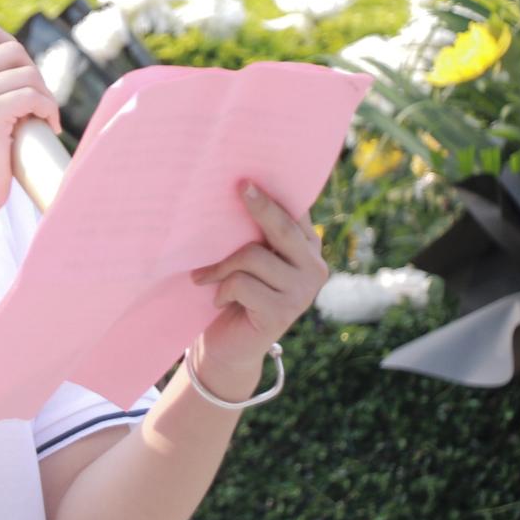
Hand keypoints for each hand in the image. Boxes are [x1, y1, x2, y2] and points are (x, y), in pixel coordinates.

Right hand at [0, 12, 60, 228]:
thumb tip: (14, 51)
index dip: (6, 42)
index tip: (16, 71)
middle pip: (11, 48)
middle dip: (31, 72)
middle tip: (35, 100)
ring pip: (27, 73)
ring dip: (43, 94)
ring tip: (40, 115)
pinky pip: (33, 96)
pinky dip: (48, 110)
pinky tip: (47, 124)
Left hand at [188, 182, 327, 375]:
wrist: (231, 346)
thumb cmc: (237, 292)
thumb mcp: (250, 258)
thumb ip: (255, 232)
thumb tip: (240, 189)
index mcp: (309, 248)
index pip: (296, 213)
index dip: (276, 193)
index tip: (252, 173)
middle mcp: (314, 268)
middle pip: (282, 228)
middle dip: (260, 205)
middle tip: (239, 186)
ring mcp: (302, 293)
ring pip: (253, 256)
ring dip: (220, 266)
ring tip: (205, 276)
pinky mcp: (283, 313)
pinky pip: (241, 283)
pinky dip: (221, 289)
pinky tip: (218, 300)